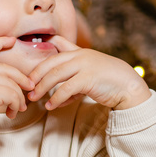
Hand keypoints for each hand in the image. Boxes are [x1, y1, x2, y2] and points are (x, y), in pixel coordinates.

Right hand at [0, 36, 34, 135]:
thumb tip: (10, 84)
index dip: (1, 42)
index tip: (12, 40)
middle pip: (8, 70)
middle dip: (22, 79)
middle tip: (30, 88)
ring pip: (13, 86)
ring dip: (19, 99)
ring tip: (17, 109)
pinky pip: (13, 96)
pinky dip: (16, 106)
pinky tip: (11, 113)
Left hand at [27, 35, 150, 110]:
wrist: (128, 85)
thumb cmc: (108, 81)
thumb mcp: (89, 73)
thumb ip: (72, 80)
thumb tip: (57, 96)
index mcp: (79, 52)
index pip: (54, 50)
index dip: (41, 60)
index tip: (29, 73)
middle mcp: (80, 56)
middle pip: (50, 63)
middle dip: (36, 76)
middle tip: (27, 87)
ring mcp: (84, 65)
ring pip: (55, 76)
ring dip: (42, 88)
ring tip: (34, 98)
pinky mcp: (88, 78)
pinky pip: (66, 89)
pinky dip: (56, 98)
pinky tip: (51, 106)